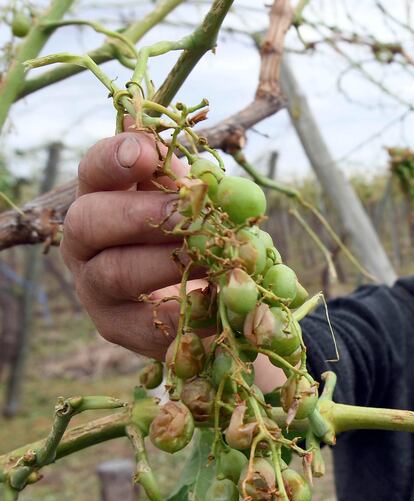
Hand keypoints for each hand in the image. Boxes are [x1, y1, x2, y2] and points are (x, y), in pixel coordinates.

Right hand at [61, 128, 194, 360]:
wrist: (206, 299)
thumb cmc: (193, 236)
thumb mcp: (191, 201)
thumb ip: (185, 178)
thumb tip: (176, 147)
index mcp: (100, 199)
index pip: (92, 172)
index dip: (113, 158)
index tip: (144, 152)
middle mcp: (84, 243)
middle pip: (88, 221)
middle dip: (142, 213)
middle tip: (190, 212)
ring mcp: (95, 289)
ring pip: (115, 272)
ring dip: (168, 261)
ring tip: (213, 255)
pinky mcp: (119, 329)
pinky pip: (148, 325)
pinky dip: (186, 310)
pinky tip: (216, 300)